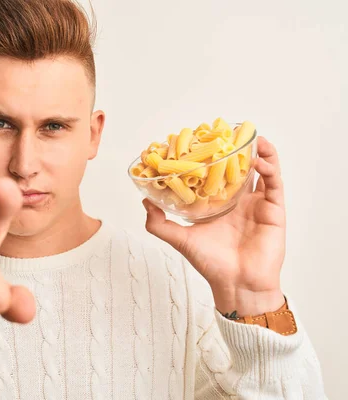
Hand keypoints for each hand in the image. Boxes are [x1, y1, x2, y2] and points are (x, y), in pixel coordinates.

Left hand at [143, 137, 285, 316]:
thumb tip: (144, 202)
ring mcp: (258, 205)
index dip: (213, 159)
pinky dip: (270, 169)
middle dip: (238, 150)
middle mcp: (239, 202)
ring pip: (262, 172)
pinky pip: (275, 185)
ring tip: (251, 138)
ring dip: (259, 153)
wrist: (236, 284)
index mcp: (219, 205)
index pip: (217, 175)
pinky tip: (260, 160)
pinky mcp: (274, 211)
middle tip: (230, 132)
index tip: (204, 142)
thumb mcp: (180, 239)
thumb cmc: (211, 264)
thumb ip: (159, 223)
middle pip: (241, 169)